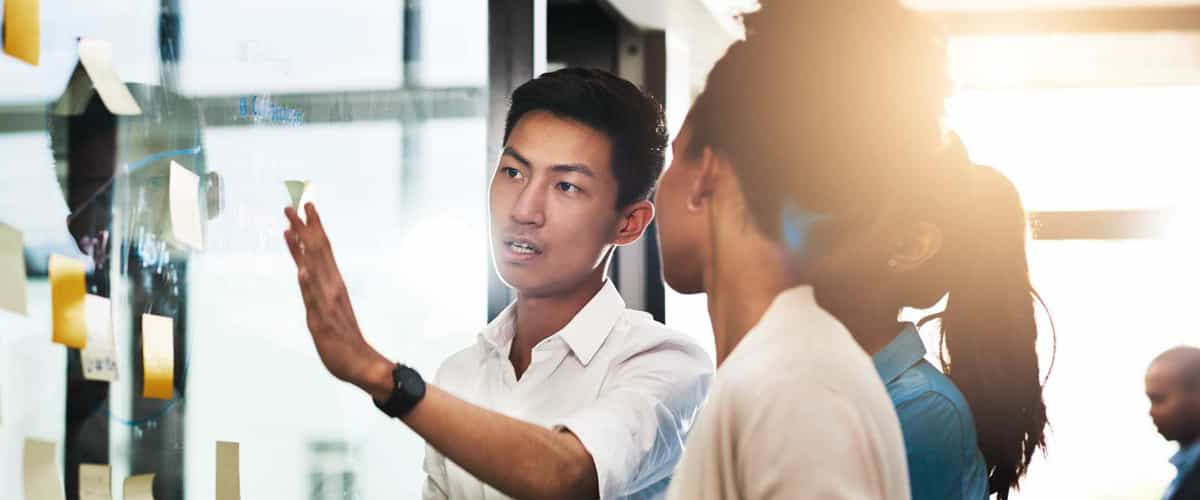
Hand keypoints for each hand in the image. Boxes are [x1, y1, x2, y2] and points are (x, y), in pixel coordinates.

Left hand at [284, 203, 391, 397]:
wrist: (362, 364)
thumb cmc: (345, 337)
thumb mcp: (329, 307)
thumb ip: (316, 288)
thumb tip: (304, 267)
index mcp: (334, 283)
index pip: (323, 249)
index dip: (314, 227)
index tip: (306, 206)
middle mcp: (332, 287)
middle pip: (318, 251)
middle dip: (306, 227)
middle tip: (294, 204)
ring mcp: (327, 303)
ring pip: (314, 269)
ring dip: (302, 247)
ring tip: (291, 226)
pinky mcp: (322, 320)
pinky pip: (314, 299)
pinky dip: (308, 283)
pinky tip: (301, 269)